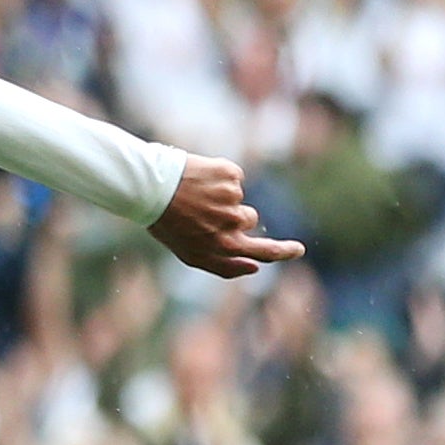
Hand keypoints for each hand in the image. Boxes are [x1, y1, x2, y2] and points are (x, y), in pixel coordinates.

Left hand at [148, 156, 301, 279]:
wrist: (147, 188)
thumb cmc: (167, 223)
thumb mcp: (190, 253)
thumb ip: (224, 265)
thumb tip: (255, 268)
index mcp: (222, 246)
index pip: (263, 253)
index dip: (282, 252)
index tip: (298, 249)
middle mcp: (230, 224)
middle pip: (251, 221)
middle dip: (249, 224)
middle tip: (258, 231)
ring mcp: (232, 199)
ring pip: (239, 201)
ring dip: (223, 199)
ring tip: (192, 197)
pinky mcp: (230, 175)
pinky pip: (233, 178)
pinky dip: (218, 178)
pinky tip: (196, 180)